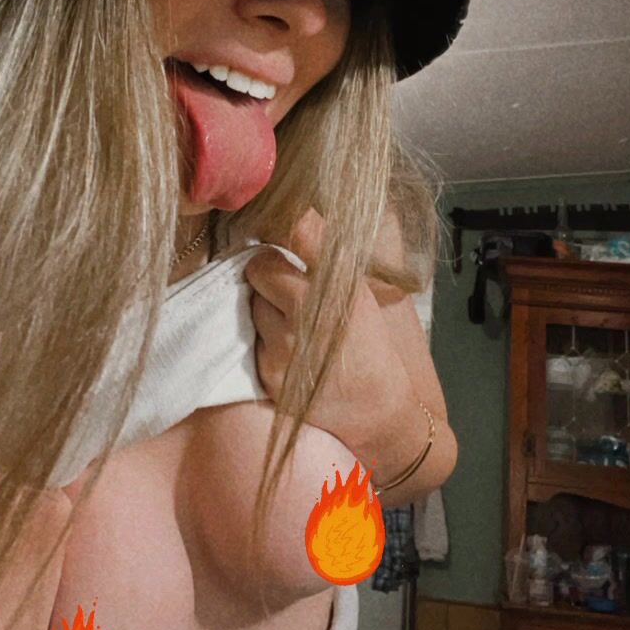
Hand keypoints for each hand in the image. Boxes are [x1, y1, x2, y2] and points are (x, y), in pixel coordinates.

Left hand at [243, 207, 411, 460]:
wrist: (377, 413)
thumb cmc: (369, 348)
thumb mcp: (360, 295)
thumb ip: (326, 258)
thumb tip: (294, 216)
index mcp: (343, 282)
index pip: (302, 228)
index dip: (288, 222)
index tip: (284, 222)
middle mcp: (313, 307)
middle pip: (260, 263)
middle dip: (268, 271)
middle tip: (286, 286)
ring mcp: (287, 341)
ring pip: (252, 302)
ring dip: (265, 307)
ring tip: (293, 325)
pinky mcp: (269, 371)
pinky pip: (253, 338)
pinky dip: (265, 341)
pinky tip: (290, 352)